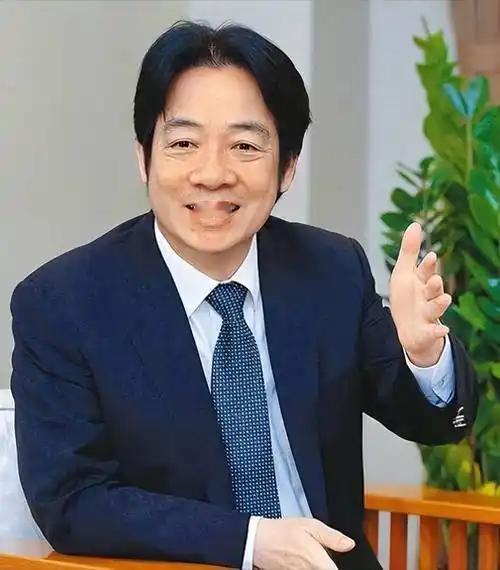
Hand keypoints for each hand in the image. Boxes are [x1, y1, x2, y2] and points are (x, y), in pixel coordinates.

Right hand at [253, 517, 354, 569]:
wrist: (259, 541)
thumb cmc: (283, 532)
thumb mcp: (310, 525)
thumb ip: (332, 537)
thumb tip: (349, 544)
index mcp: (318, 562)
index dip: (338, 565)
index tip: (333, 558)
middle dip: (325, 562)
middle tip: (319, 551)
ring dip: (315, 564)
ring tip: (306, 553)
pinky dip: (305, 566)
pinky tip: (300, 557)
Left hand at [389, 222, 450, 366]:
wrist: (408, 328)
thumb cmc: (407, 297)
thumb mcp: (404, 273)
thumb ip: (409, 251)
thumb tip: (415, 224)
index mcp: (422, 282)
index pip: (426, 272)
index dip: (428, 265)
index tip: (430, 256)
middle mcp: (427, 297)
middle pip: (433, 289)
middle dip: (435, 284)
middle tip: (434, 279)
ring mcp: (428, 315)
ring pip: (436, 309)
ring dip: (440, 304)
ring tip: (444, 299)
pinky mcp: (426, 331)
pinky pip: (433, 332)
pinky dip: (438, 332)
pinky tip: (444, 330)